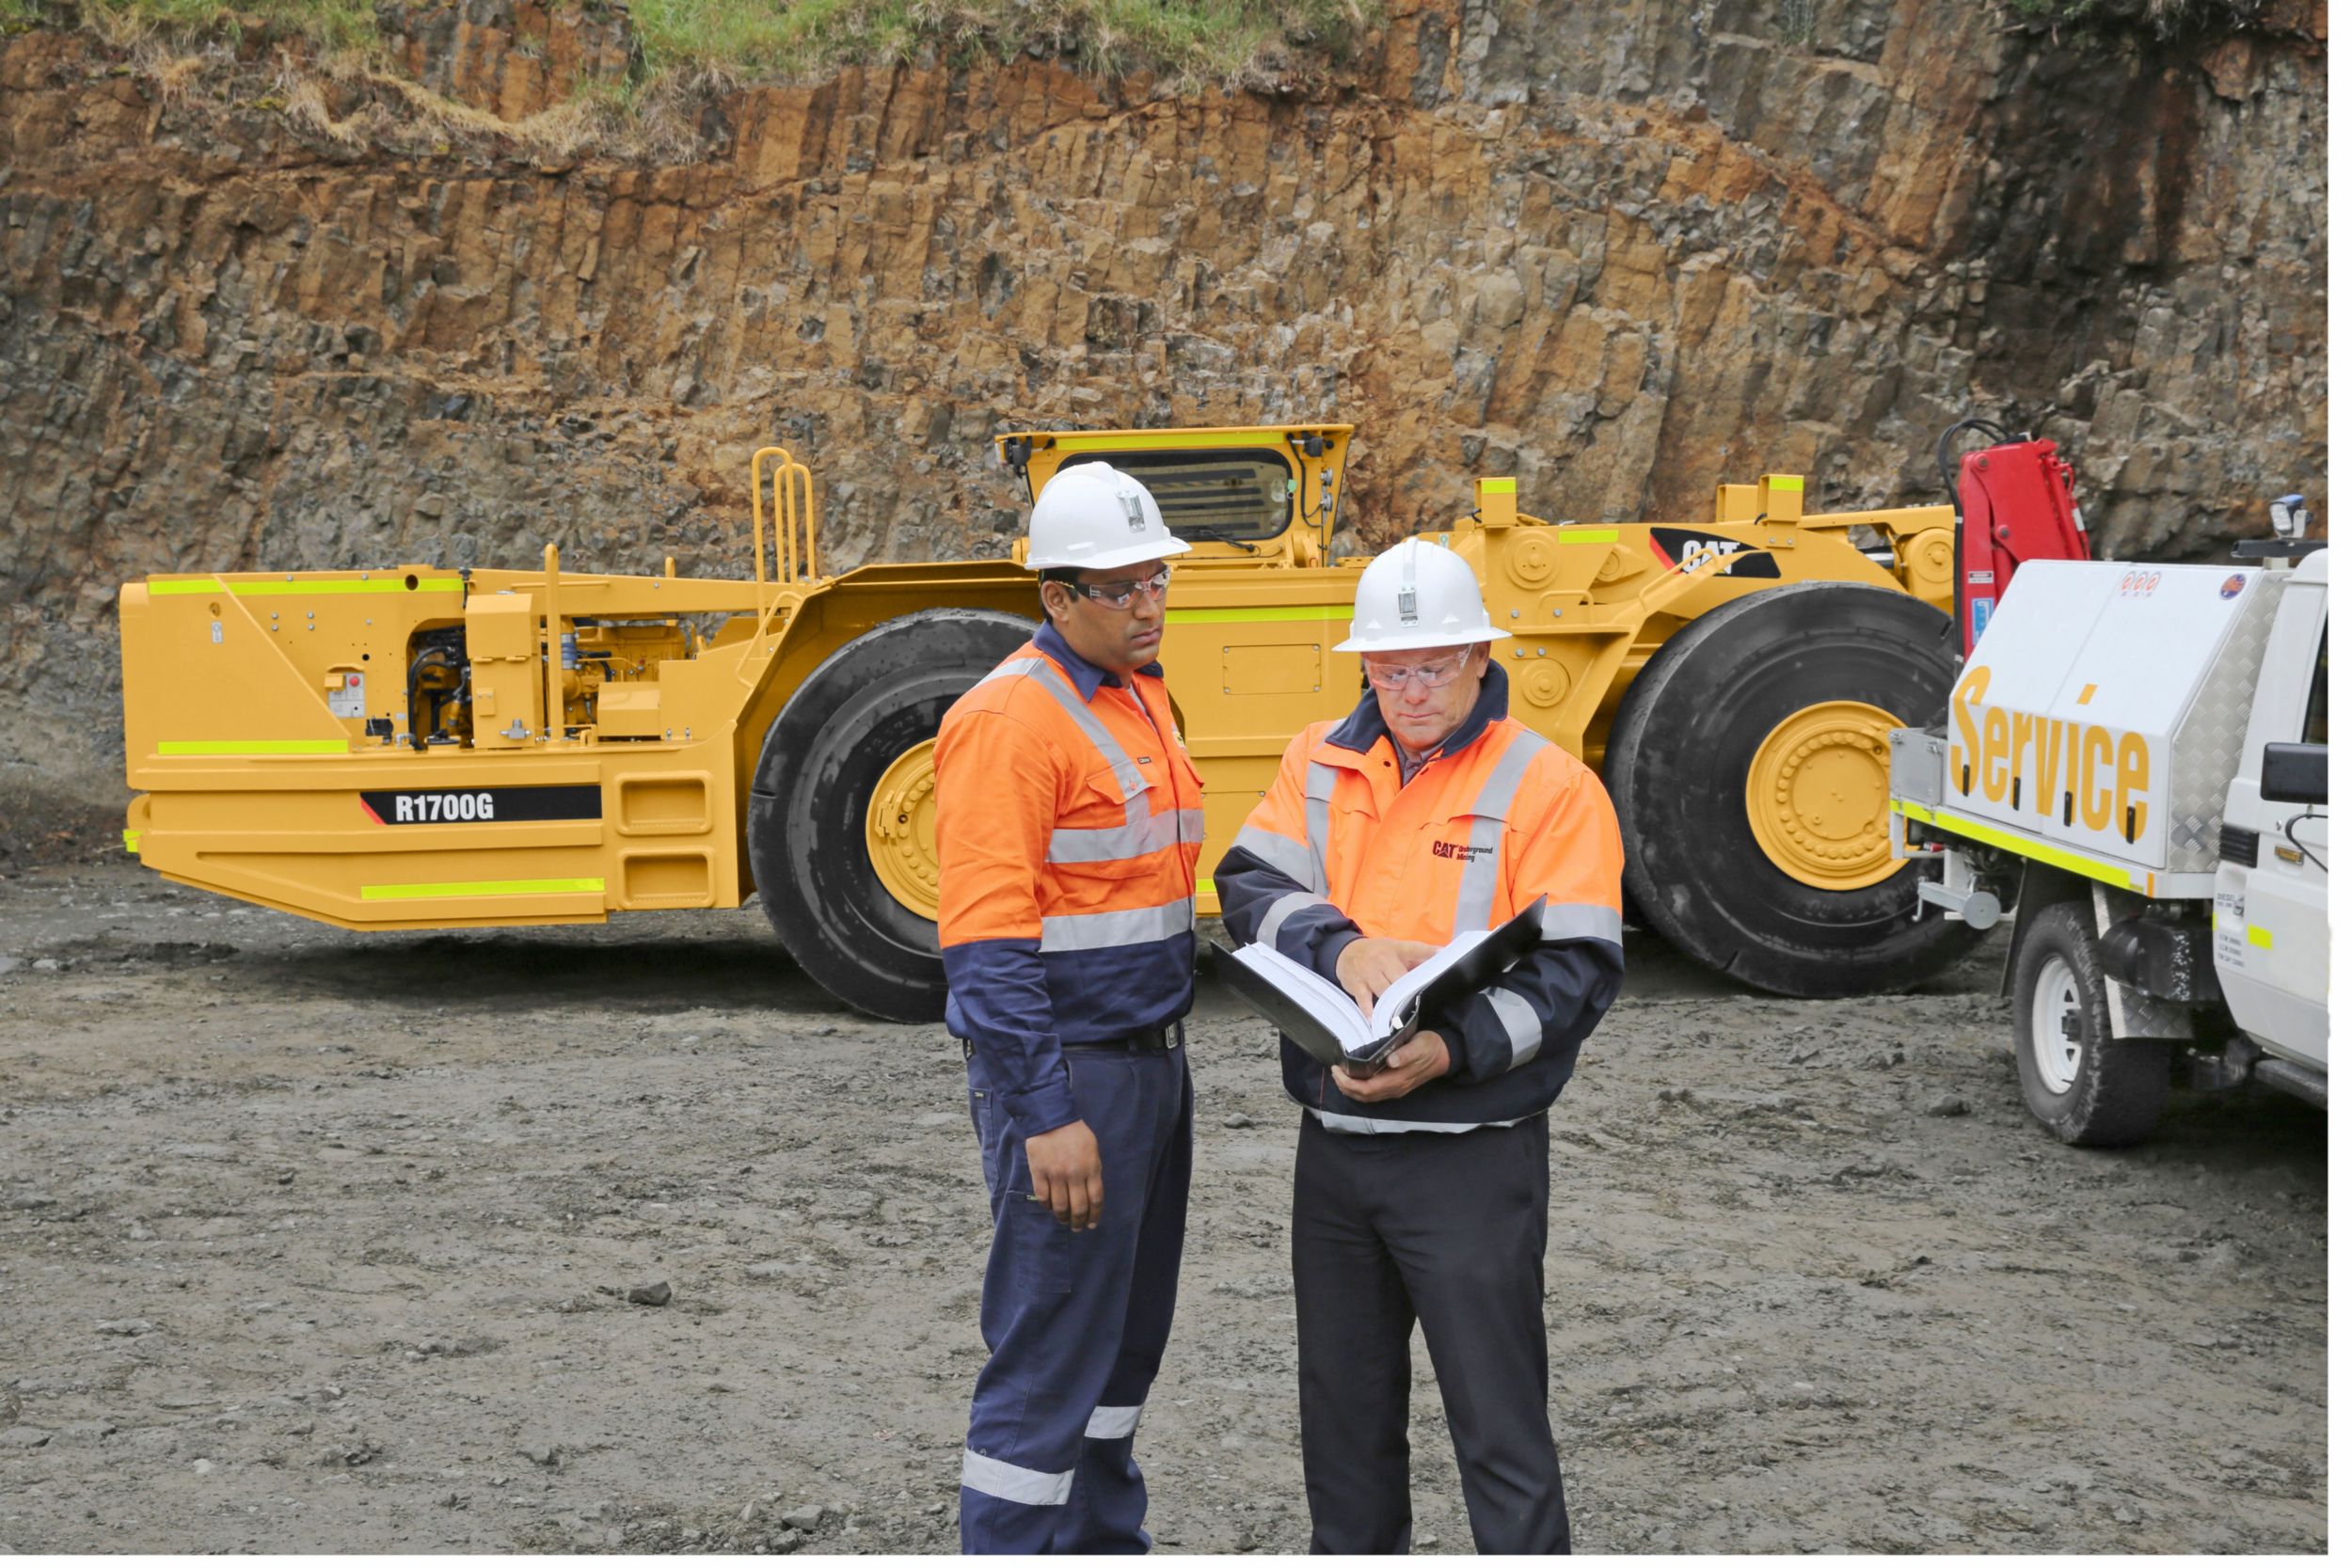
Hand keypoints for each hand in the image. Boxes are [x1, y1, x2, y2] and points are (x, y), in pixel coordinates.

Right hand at [1026, 1120, 1102, 1229]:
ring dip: (1062, 1218)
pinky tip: (1050, 1208)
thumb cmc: (1075, 1133)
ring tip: (1063, 1221)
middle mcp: (1074, 1174)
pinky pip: (1043, 1197)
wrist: (1051, 1118)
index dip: (1094, 1216)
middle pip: (1079, 1207)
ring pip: (1060, 1206)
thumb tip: (1091, 1193)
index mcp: (1091, 1168)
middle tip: (1077, 1228)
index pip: (1095, 1200)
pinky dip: (1047, 1206)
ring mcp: (1056, 1175)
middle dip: (1079, 1222)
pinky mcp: (1039, 1173)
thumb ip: (1093, 1171)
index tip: (1092, 1224)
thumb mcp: (1092, 1149)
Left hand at [1331, 1031, 1451, 1102]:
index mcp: (1397, 1080)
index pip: (1367, 1088)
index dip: (1348, 1083)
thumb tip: (1390, 1061)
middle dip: (1345, 1086)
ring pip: (1367, 1097)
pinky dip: (1359, 1089)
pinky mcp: (1396, 1086)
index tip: (1337, 1069)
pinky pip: (1373, 1093)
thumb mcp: (1419, 1045)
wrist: (1445, 1054)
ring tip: (1339, 1076)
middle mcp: (1394, 1088)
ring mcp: (1395, 1089)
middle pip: (1364, 1096)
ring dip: (1351, 1089)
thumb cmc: (1430, 1047)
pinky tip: (1354, 1079)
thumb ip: (1405, 1054)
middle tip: (1334, 1071)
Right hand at [1335, 937, 1440, 1016]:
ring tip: (1401, 1019)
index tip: (1441, 954)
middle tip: (1419, 1003)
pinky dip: (1369, 1010)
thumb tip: (1437, 965)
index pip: (1414, 949)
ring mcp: (1369, 972)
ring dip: (1393, 1005)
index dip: (1428, 951)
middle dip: (1409, 990)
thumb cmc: (1377, 953)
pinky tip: (1374, 1020)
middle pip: (1400, 977)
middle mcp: (1383, 959)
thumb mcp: (1394, 949)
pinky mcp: (1357, 984)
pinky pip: (1364, 999)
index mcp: (1396, 949)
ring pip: (1384, 990)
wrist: (1346, 951)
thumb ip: (1415, 959)